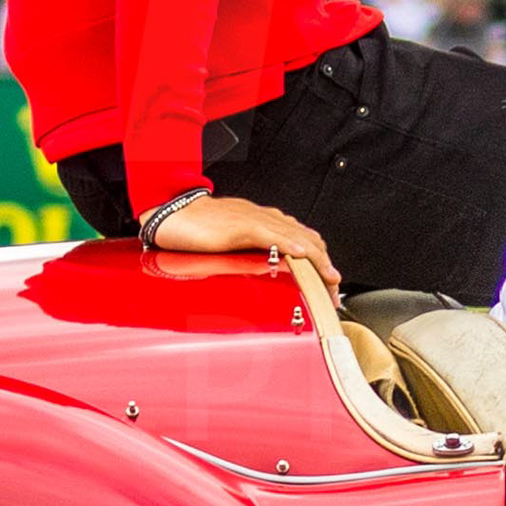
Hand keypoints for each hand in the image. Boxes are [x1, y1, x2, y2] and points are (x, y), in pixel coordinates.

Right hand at [143, 193, 335, 284]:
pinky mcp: (240, 225)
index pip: (302, 240)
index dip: (320, 261)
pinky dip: (289, 243)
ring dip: (317, 259)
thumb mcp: (231, 247)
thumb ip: (251, 257)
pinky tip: (302, 254)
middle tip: (334, 290)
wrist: (171, 215)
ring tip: (329, 277)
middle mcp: (265, 219)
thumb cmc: (196, 230)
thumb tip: (266, 276)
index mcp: (264, 223)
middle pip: (307, 239)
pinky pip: (270, 234)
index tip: (329, 285)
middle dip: (325, 265)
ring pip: (295, 237)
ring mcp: (254, 220)